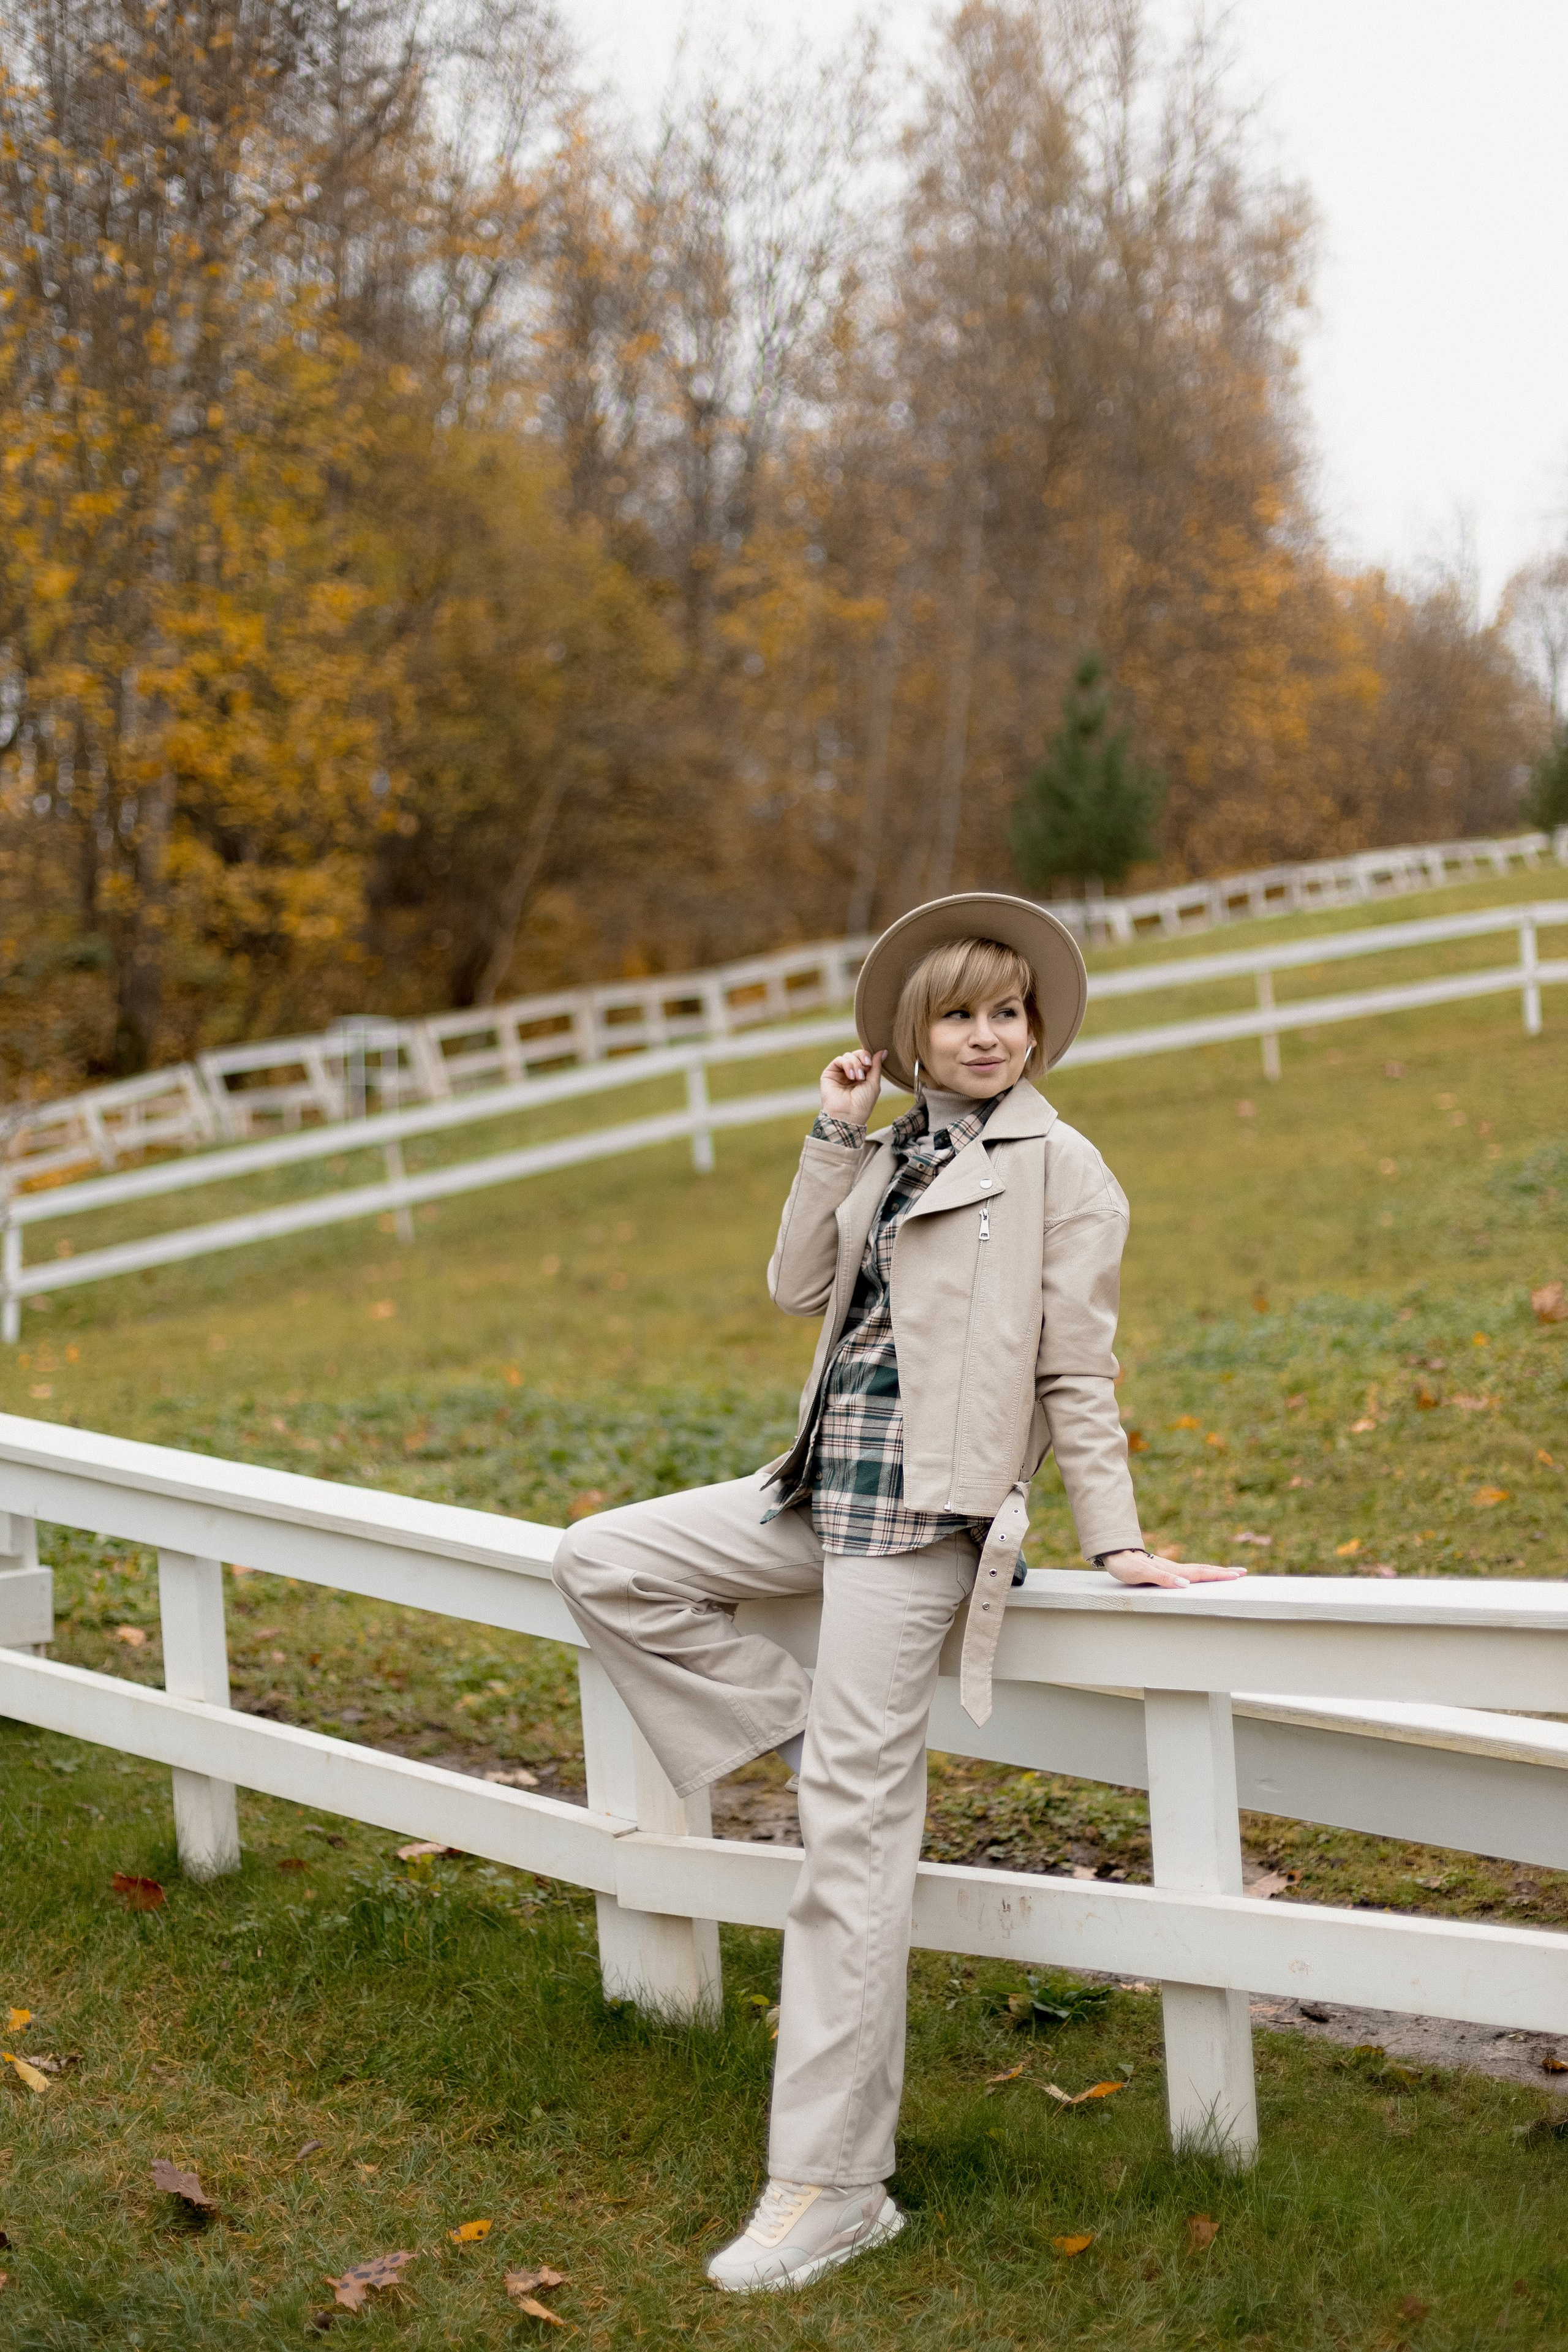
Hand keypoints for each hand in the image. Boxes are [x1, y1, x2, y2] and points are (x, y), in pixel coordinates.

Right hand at [820, 1047, 883, 1125]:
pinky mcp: (829, 1074)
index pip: (865, 1058)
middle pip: (857, 1054)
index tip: (870, 1064)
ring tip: (857, 1078)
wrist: (848, 1115)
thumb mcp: (873, 1083)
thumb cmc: (863, 1103)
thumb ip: (877, 1066)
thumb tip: (884, 1051)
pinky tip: (850, 1076)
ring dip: (855, 1064)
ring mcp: (839, 1073)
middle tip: (866, 1068)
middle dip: (862, 1058)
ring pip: (848, 1055)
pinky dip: (846, 1065)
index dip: (868, 1057)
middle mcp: (850, 1073)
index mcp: (861, 1076)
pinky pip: (839, 1060)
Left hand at [1101, 1548, 1246, 1589]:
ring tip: (1229, 1573)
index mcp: (1172, 1570)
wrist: (1115, 1554)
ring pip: (1197, 1570)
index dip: (1218, 1575)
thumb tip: (1185, 1584)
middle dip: (1223, 1572)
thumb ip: (1163, 1579)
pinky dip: (1201, 1573)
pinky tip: (1203, 1576)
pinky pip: (1189, 1572)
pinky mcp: (1165, 1570)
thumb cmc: (1126, 1566)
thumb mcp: (1141, 1574)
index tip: (1236, 1576)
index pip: (1200, 1573)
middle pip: (1203, 1569)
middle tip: (1243, 1573)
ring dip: (1214, 1571)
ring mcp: (1171, 1568)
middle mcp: (1175, 1568)